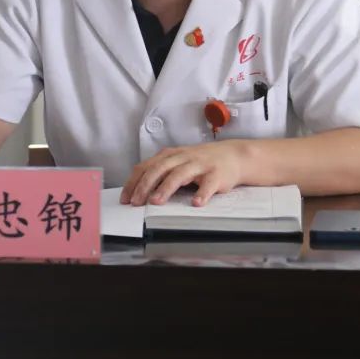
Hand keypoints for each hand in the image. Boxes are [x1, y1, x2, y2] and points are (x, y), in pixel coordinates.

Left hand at [120, 140, 247, 206]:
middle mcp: (183, 157)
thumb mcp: (178, 161)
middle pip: (160, 168)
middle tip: (137, 202)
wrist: (233, 155)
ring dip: (167, 188)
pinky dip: (202, 194)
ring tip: (157, 202)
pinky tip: (196, 203)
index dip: (134, 182)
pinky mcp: (217, 174)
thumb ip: (161, 172)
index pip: (147, 166)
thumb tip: (138, 191)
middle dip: (145, 185)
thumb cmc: (201, 162)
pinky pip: (208, 184)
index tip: (126, 198)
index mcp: (171, 155)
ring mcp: (200, 164)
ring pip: (180, 174)